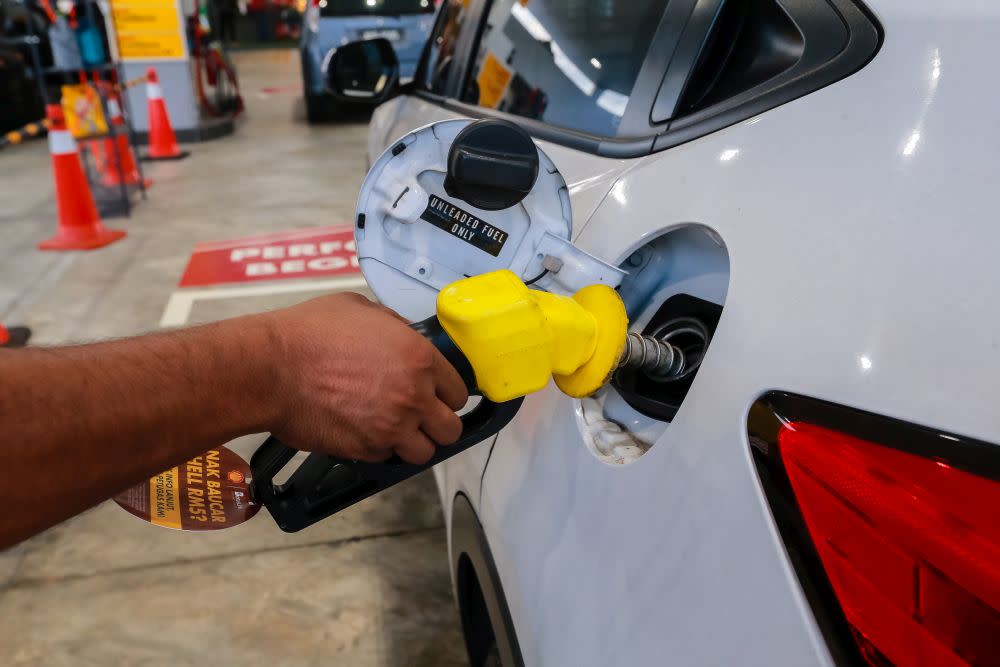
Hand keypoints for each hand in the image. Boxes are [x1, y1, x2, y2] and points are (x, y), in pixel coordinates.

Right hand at [263, 292, 468, 463]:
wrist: (270, 368)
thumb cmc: (309, 333)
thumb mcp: (362, 310)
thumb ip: (396, 327)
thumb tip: (406, 338)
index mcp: (419, 358)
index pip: (459, 391)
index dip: (447, 394)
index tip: (437, 396)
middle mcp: (413, 396)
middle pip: (450, 429)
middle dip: (438, 424)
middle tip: (420, 417)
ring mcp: (391, 427)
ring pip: (425, 452)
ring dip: (413, 442)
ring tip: (395, 429)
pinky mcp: (365, 450)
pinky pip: (387, 458)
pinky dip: (380, 449)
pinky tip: (365, 431)